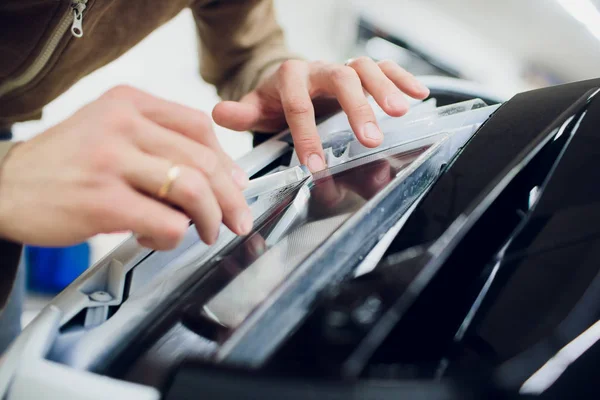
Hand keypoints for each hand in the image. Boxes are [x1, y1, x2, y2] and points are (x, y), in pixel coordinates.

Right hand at [0, 86, 251, 249]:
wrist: (3, 186)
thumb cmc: (65, 164)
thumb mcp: (108, 131)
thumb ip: (157, 142)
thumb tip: (219, 175)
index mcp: (128, 102)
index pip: (198, 127)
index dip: (226, 161)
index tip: (236, 184)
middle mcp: (122, 125)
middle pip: (203, 160)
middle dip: (230, 198)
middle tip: (236, 219)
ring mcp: (111, 161)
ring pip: (193, 189)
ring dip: (210, 218)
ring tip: (206, 232)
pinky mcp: (102, 201)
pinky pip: (166, 222)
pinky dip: (174, 237)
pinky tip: (157, 239)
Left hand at [212, 58, 429, 171]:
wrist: (291, 82)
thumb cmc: (277, 99)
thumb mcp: (256, 108)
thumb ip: (241, 112)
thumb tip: (219, 113)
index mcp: (291, 77)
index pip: (299, 105)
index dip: (307, 136)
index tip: (316, 165)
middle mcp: (319, 69)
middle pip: (341, 79)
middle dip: (357, 108)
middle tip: (369, 138)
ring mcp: (342, 69)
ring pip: (366, 69)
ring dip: (384, 89)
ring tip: (399, 112)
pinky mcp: (361, 73)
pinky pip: (384, 68)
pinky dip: (402, 79)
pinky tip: (417, 95)